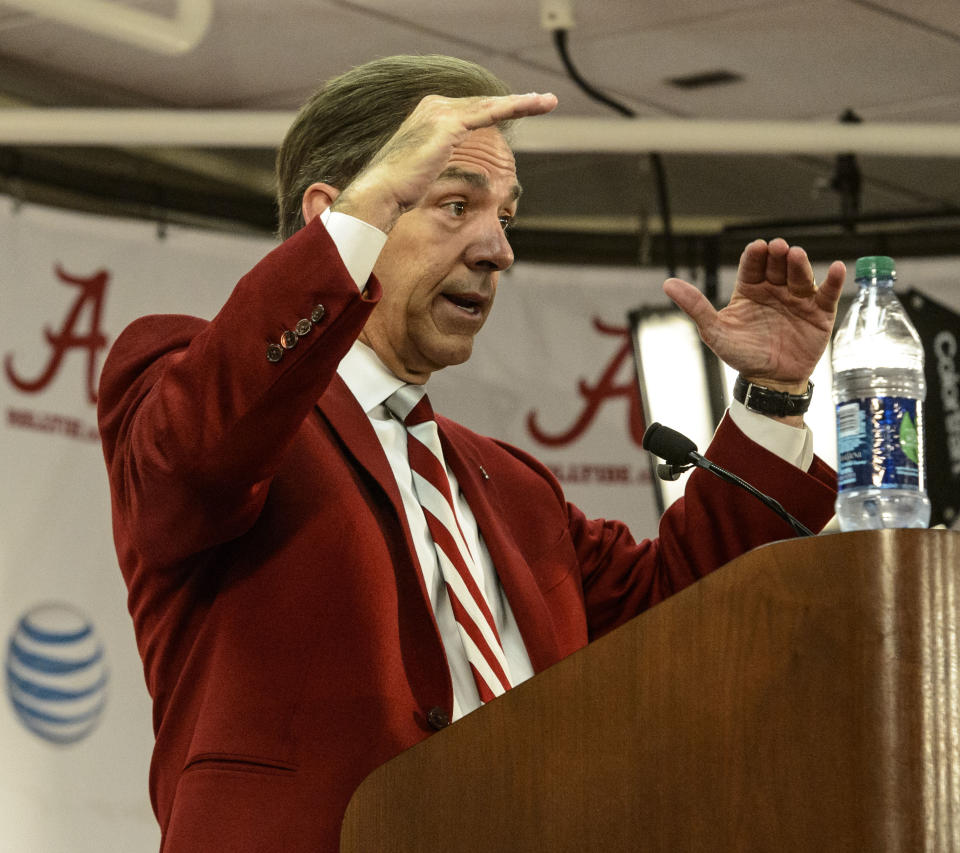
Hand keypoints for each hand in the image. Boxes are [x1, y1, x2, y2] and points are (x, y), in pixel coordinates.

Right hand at [332, 92, 557, 231]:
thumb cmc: (399, 190)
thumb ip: (437, 160)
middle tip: (544, 100)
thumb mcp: (423, 169)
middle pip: (484, 102)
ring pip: (491, 104)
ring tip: (548, 101)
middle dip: (515, 101)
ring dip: (523, 102)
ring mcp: (440, 112)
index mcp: (428, 113)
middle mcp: (434, 105)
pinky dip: (514, 107)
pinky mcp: (448, 124)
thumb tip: (440, 173)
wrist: (382, 192)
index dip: (495, 109)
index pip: (471, 109)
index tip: (519, 109)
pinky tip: (534, 104)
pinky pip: (489, 113)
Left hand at [664, 238, 845, 393]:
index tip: (756, 248)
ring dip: (801, 264)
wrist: (768, 382)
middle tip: (778, 248)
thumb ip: (695, 306)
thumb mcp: (714, 331)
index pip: (752, 266)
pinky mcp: (819, 313)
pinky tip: (836, 269)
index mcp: (750, 290)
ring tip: (797, 256)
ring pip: (800, 276)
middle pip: (778, 266)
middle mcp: (775, 290)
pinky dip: (834, 281)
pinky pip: (828, 294)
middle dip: (778, 256)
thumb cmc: (741, 355)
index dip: (755, 256)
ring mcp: (798, 300)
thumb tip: (668, 284)